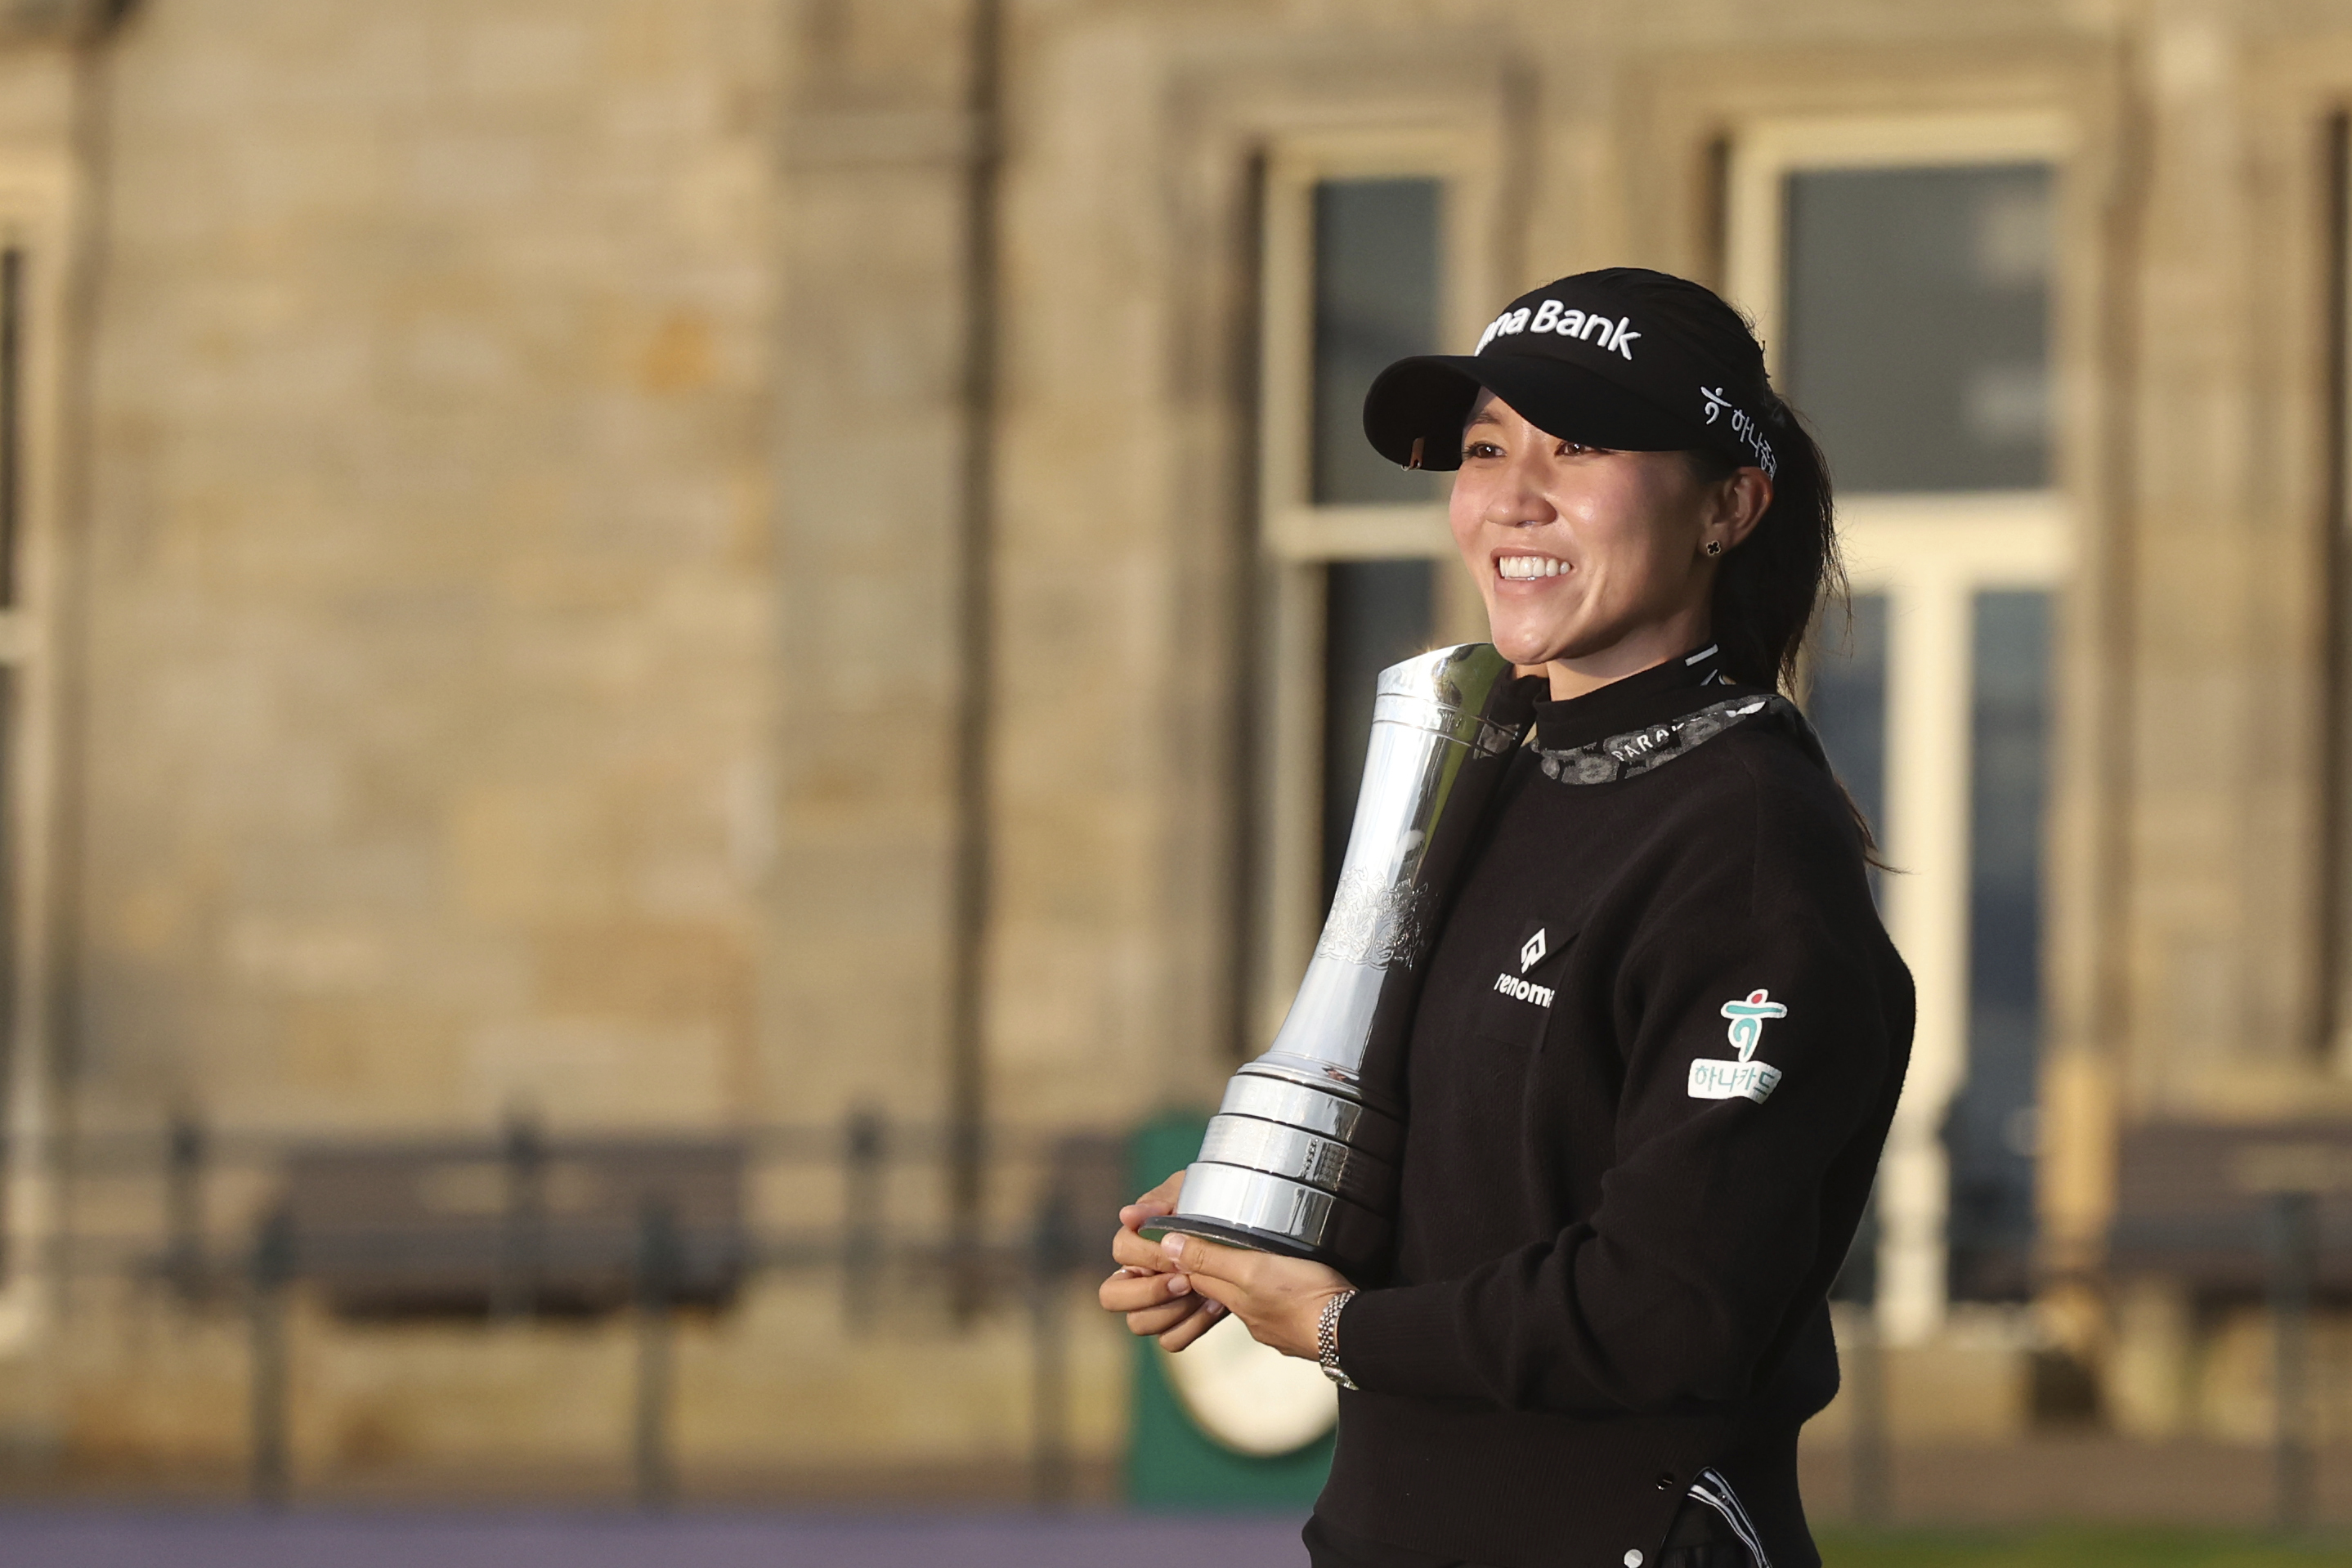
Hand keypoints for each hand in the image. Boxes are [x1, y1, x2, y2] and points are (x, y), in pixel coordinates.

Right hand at [1098, 1170, 1226, 1350]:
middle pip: (1112, 1296)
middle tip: (1184, 1280)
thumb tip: (1127, 1215)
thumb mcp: (1191, 1193)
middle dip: (1148, 1291)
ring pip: (1139, 1323)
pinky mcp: (1179, 1323)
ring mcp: (1156, 1304)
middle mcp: (1138, 1276)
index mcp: (1136, 1242)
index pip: (1120, 1252)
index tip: (1178, 1254)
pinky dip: (1192, 1327)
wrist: (1251, 1237)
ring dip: (1172, 1311)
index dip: (1147, 1256)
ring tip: (1205, 1292)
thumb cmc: (1213, 1207)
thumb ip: (1161, 1202)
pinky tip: (1214, 1306)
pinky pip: (1170, 1340)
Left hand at [1154, 1231, 1351, 1361]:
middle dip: (1218, 1271)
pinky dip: (1276, 1298)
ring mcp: (1274, 1327)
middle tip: (1219, 1244)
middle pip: (1223, 1290)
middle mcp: (1250, 1317)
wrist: (1349, 1331)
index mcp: (1235, 1298)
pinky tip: (1286, 1289)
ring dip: (1250, 1284)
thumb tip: (1167, 1247)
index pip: (1198, 1277)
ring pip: (1251, 1301)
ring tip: (1257, 1264)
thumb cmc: (1303, 1296)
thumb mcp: (1252, 1268)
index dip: (1188, 1258)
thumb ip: (1211, 1258)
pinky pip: (1277, 1311)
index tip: (1184, 1240)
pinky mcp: (1297, 1330)